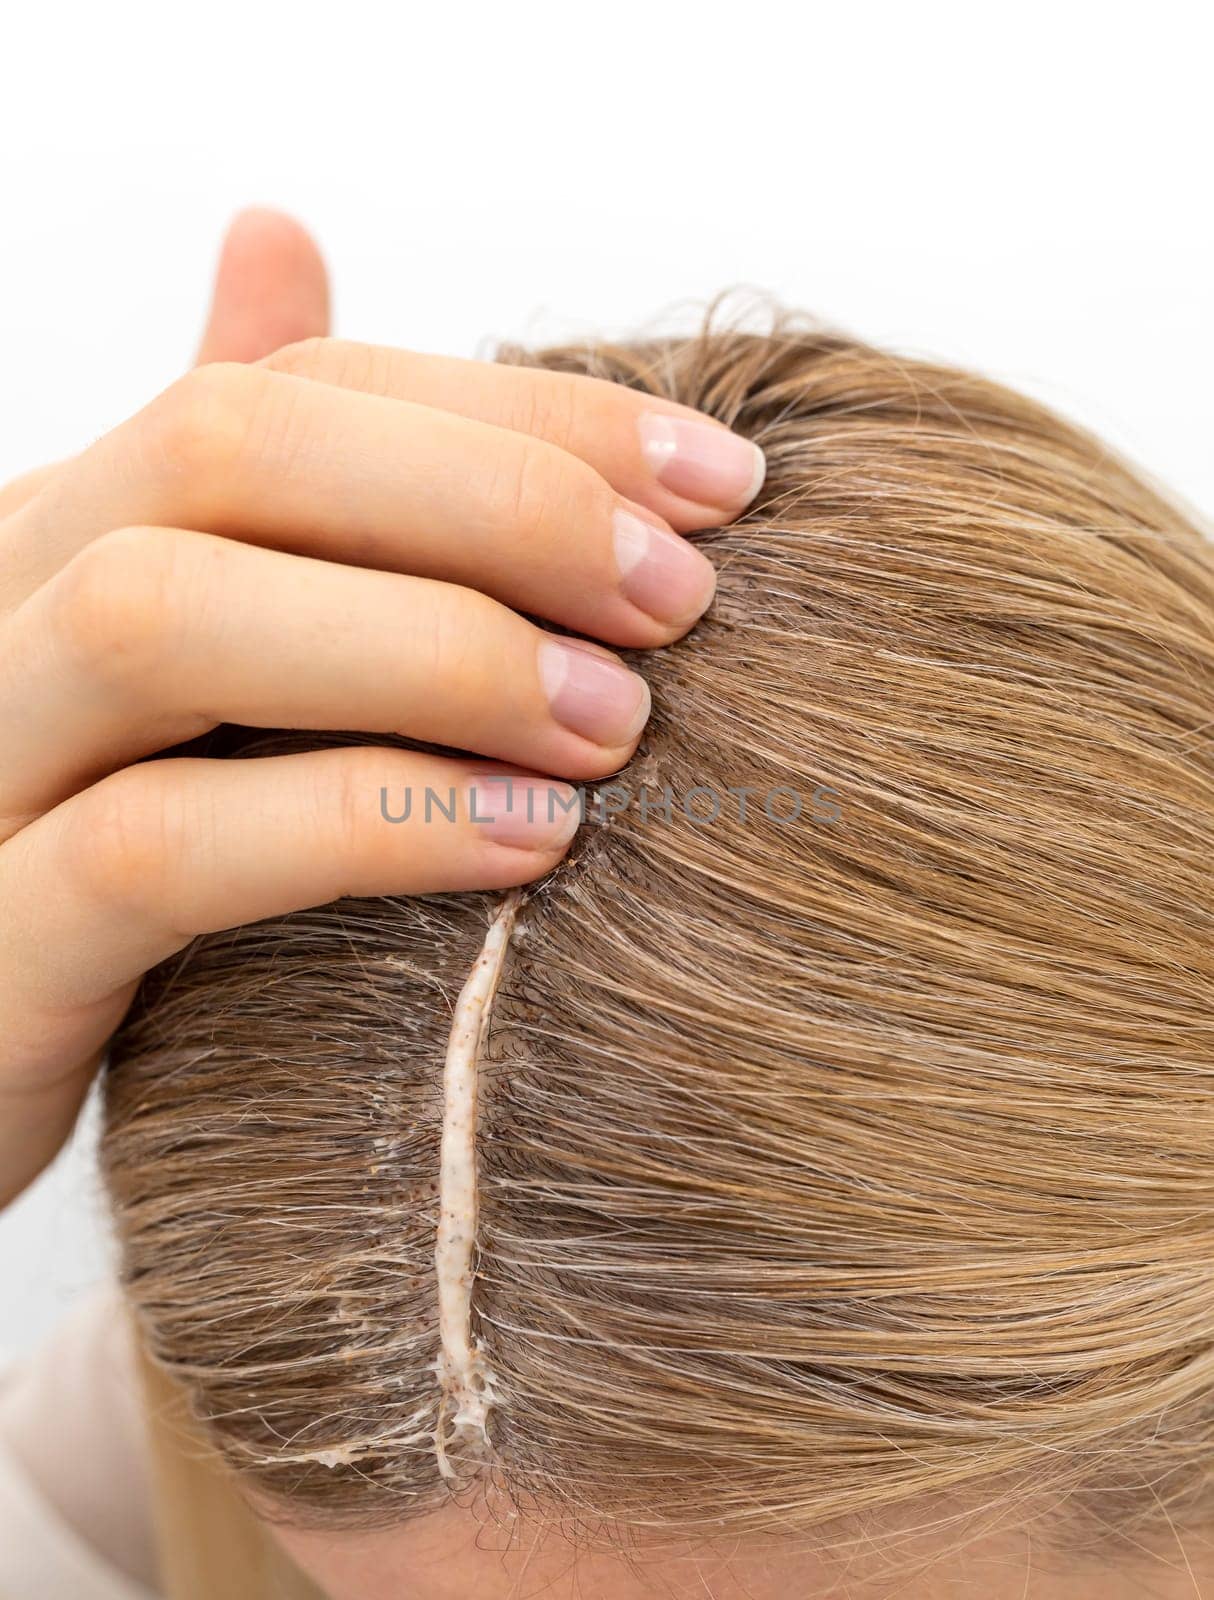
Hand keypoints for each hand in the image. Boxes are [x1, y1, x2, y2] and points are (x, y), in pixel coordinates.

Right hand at [0, 210, 762, 1207]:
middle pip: (227, 453)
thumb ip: (245, 481)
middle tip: (678, 600)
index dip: (521, 417)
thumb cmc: (116, 842)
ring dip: (429, 648)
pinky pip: (151, 851)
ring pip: (159, 619)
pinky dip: (358, 823)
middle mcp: (4, 610)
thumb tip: (275, 226)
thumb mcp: (187, 650)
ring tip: (614, 726)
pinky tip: (528, 843)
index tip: (718, 486)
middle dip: (489, 502)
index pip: (300, 390)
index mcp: (70, 529)